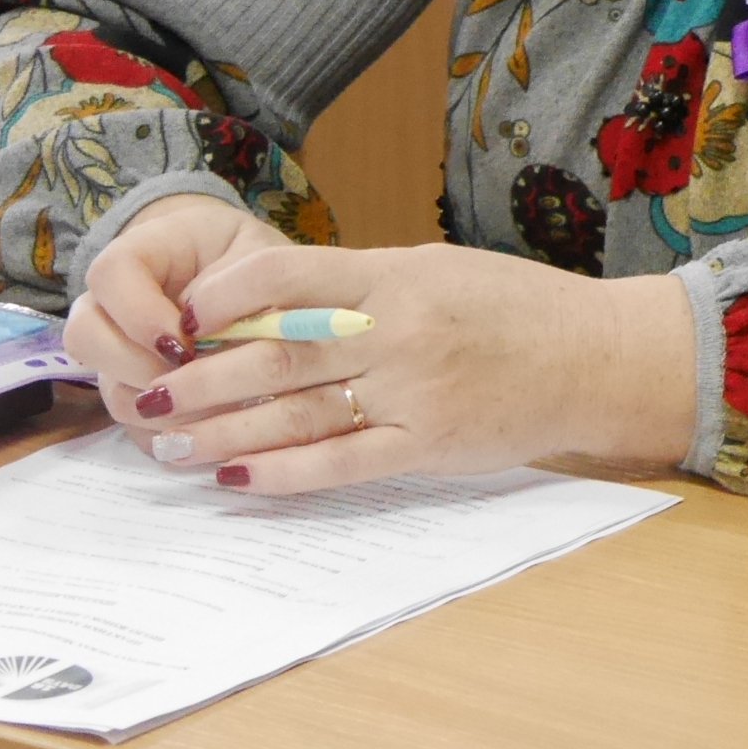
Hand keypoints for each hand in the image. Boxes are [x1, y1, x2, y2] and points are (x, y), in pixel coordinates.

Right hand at [69, 191, 292, 440]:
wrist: (251, 282)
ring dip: (157, 408)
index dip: (139, 314)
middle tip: (194, 378)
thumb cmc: (250, 258)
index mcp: (138, 255)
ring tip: (212, 408)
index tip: (186, 340)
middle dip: (140, 367)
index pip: (110, 274)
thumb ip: (233, 283)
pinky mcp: (137, 394)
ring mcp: (117, 354)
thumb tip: (202, 333)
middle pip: (86, 336)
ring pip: (108, 388)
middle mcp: (111, 306)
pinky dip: (169, 433)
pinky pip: (133, 425)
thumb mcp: (255, 252)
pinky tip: (211, 431)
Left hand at [115, 239, 695, 495]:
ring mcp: (414, 392)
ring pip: (296, 414)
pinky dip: (281, 473)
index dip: (223, 297)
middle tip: (150, 393)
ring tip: (171, 444)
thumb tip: (273, 303)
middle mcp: (400, 332)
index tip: (182, 318)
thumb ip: (362, 285)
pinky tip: (236, 479)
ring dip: (223, 433)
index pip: (287, 275)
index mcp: (398, 276)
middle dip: (201, 378)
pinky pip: (340, 463)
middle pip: (276, 354)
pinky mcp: (429, 446)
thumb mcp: (438, 270)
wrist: (596, 357)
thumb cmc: (517, 307)